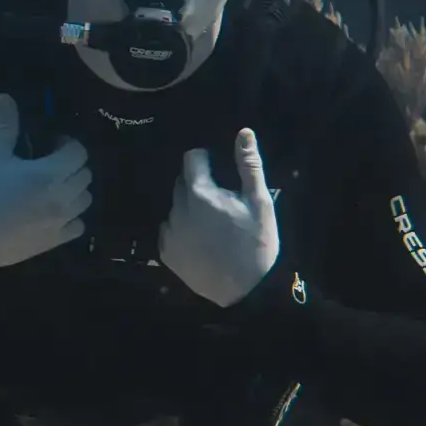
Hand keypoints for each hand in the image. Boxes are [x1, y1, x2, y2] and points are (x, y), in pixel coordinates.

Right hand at [0, 94, 90, 271]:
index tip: (52, 144)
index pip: (79, 152)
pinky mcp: (55, 240)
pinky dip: (72, 216)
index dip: (68, 144)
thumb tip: (5, 97)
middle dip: (72, 165)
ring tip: (55, 186)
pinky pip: (79, 226)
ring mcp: (61, 221)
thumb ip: (6, 127)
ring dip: (75, 189)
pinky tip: (55, 211)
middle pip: (85, 175)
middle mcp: (62, 197)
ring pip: (85, 200)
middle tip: (51, 163)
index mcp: (49, 174)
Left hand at [160, 127, 280, 305]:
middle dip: (198, 184)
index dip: (205, 160)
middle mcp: (177, 210)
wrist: (246, 293)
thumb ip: (249, 165)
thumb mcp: (259, 202)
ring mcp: (169, 233)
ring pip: (176, 207)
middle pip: (182, 183)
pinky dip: (182, 230)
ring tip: (212, 224)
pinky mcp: (166, 253)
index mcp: (199, 193)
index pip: (191, 159)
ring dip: (189, 208)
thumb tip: (244, 132)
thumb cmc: (257, 243)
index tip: (217, 169)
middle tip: (220, 200)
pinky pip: (170, 231)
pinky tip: (201, 241)